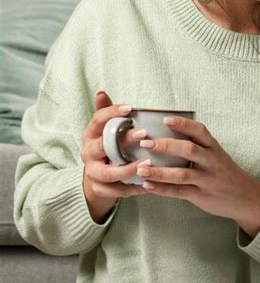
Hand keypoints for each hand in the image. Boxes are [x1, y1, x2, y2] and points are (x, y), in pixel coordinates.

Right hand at [81, 91, 147, 222]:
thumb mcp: (105, 129)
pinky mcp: (99, 189)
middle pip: (102, 146)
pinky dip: (132, 188)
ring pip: (108, 172)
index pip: (97, 120)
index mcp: (90, 134)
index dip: (112, 112)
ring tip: (147, 164)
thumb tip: (100, 92)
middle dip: (123, 141)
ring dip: (128, 169)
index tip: (131, 108)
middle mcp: (88, 152)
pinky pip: (116, 190)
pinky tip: (148, 184)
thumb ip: (106, 112)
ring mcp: (93, 172)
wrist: (96, 178)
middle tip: (144, 135)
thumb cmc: (107, 146)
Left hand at [136, 116, 259, 237]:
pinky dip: (162, 189)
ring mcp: (207, 180)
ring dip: (159, 171)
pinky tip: (148, 185)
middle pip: (189, 150)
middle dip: (166, 146)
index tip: (165, 119)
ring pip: (182, 174)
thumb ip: (198, 145)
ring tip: (141, 168)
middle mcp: (212, 162)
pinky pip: (179, 192)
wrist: (246, 198)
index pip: (199, 131)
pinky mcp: (201, 196)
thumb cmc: (225, 172)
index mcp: (214, 148)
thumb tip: (167, 133)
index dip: (183, 124)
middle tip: (145, 143)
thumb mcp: (216, 154)